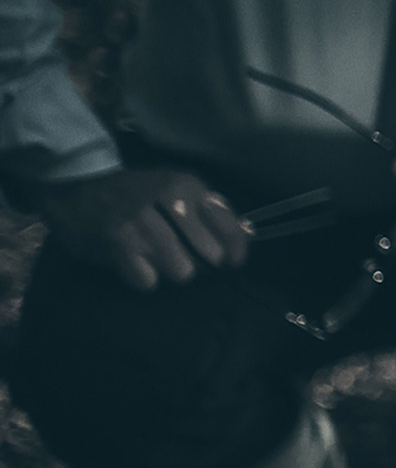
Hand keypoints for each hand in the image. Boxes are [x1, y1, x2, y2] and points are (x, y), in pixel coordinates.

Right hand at [36, 167, 249, 290]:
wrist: (77, 187)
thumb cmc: (135, 193)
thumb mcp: (178, 190)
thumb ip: (211, 212)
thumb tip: (247, 237)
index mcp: (189, 186)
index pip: (231, 229)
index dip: (235, 252)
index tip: (231, 262)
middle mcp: (171, 199)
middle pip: (211, 257)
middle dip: (199, 262)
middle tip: (179, 256)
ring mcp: (144, 220)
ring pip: (181, 271)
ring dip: (168, 270)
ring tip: (152, 257)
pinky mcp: (119, 241)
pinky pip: (148, 281)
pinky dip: (142, 278)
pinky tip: (133, 264)